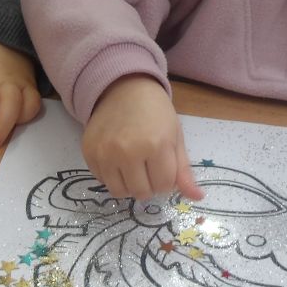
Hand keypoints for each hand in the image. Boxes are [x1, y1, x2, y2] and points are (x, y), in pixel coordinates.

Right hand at [82, 75, 203, 200]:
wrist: (124, 89)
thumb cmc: (155, 112)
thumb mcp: (175, 137)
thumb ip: (184, 171)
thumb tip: (198, 197)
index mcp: (156, 145)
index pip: (164, 186)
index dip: (167, 180)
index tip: (164, 165)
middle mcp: (128, 151)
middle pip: (142, 192)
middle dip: (149, 185)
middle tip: (149, 166)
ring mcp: (105, 153)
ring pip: (120, 192)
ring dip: (130, 185)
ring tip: (134, 167)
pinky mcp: (89, 153)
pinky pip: (102, 181)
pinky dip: (112, 177)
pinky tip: (118, 160)